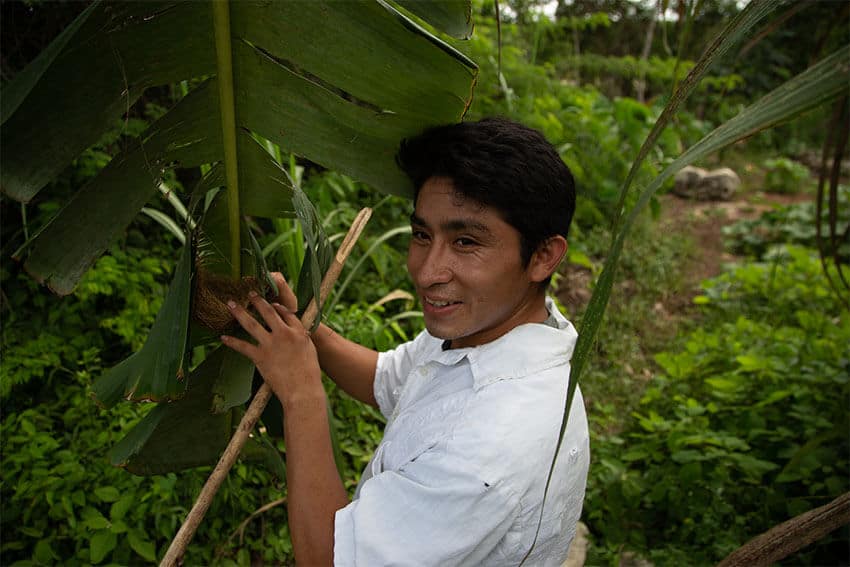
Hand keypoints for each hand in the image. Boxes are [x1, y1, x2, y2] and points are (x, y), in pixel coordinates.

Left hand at [221, 278, 321, 406]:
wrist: (302, 391)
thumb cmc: (309, 374)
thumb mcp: (310, 351)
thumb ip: (301, 338)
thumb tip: (296, 333)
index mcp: (298, 332)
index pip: (286, 313)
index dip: (278, 306)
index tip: (271, 302)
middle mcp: (283, 334)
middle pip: (268, 312)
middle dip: (257, 300)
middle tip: (249, 292)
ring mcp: (270, 344)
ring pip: (252, 324)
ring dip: (240, 312)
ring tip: (231, 304)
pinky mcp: (260, 357)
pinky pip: (242, 347)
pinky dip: (232, 342)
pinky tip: (223, 337)